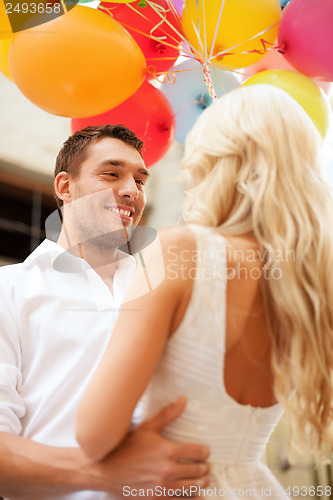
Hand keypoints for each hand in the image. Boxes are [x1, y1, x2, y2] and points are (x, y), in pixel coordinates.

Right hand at [87, 397, 210, 497]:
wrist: (104, 470)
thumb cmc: (125, 446)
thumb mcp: (146, 427)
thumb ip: (167, 415)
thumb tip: (184, 400)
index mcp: (167, 450)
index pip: (199, 452)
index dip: (204, 452)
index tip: (204, 452)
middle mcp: (167, 470)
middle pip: (199, 471)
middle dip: (204, 468)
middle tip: (204, 466)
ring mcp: (162, 488)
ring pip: (194, 489)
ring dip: (201, 484)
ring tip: (201, 480)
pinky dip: (192, 499)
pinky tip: (194, 495)